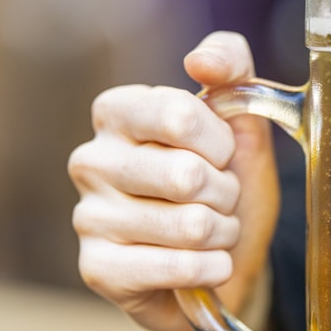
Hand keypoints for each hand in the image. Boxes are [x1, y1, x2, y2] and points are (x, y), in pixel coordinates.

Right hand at [68, 32, 278, 330]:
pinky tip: (207, 265)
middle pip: (187, 175)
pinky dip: (211, 268)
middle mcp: (91, 160)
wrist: (229, 264)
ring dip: (223, 233)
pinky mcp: (99, 269)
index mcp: (118, 112)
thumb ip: (233, 72)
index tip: (222, 156)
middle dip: (226, 194)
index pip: (180, 114)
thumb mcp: (242, 125)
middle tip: (219, 200)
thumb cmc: (227, 187)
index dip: (221, 143)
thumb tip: (202, 60)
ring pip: (190, 225)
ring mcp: (88, 217)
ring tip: (212, 232)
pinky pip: (178, 267)